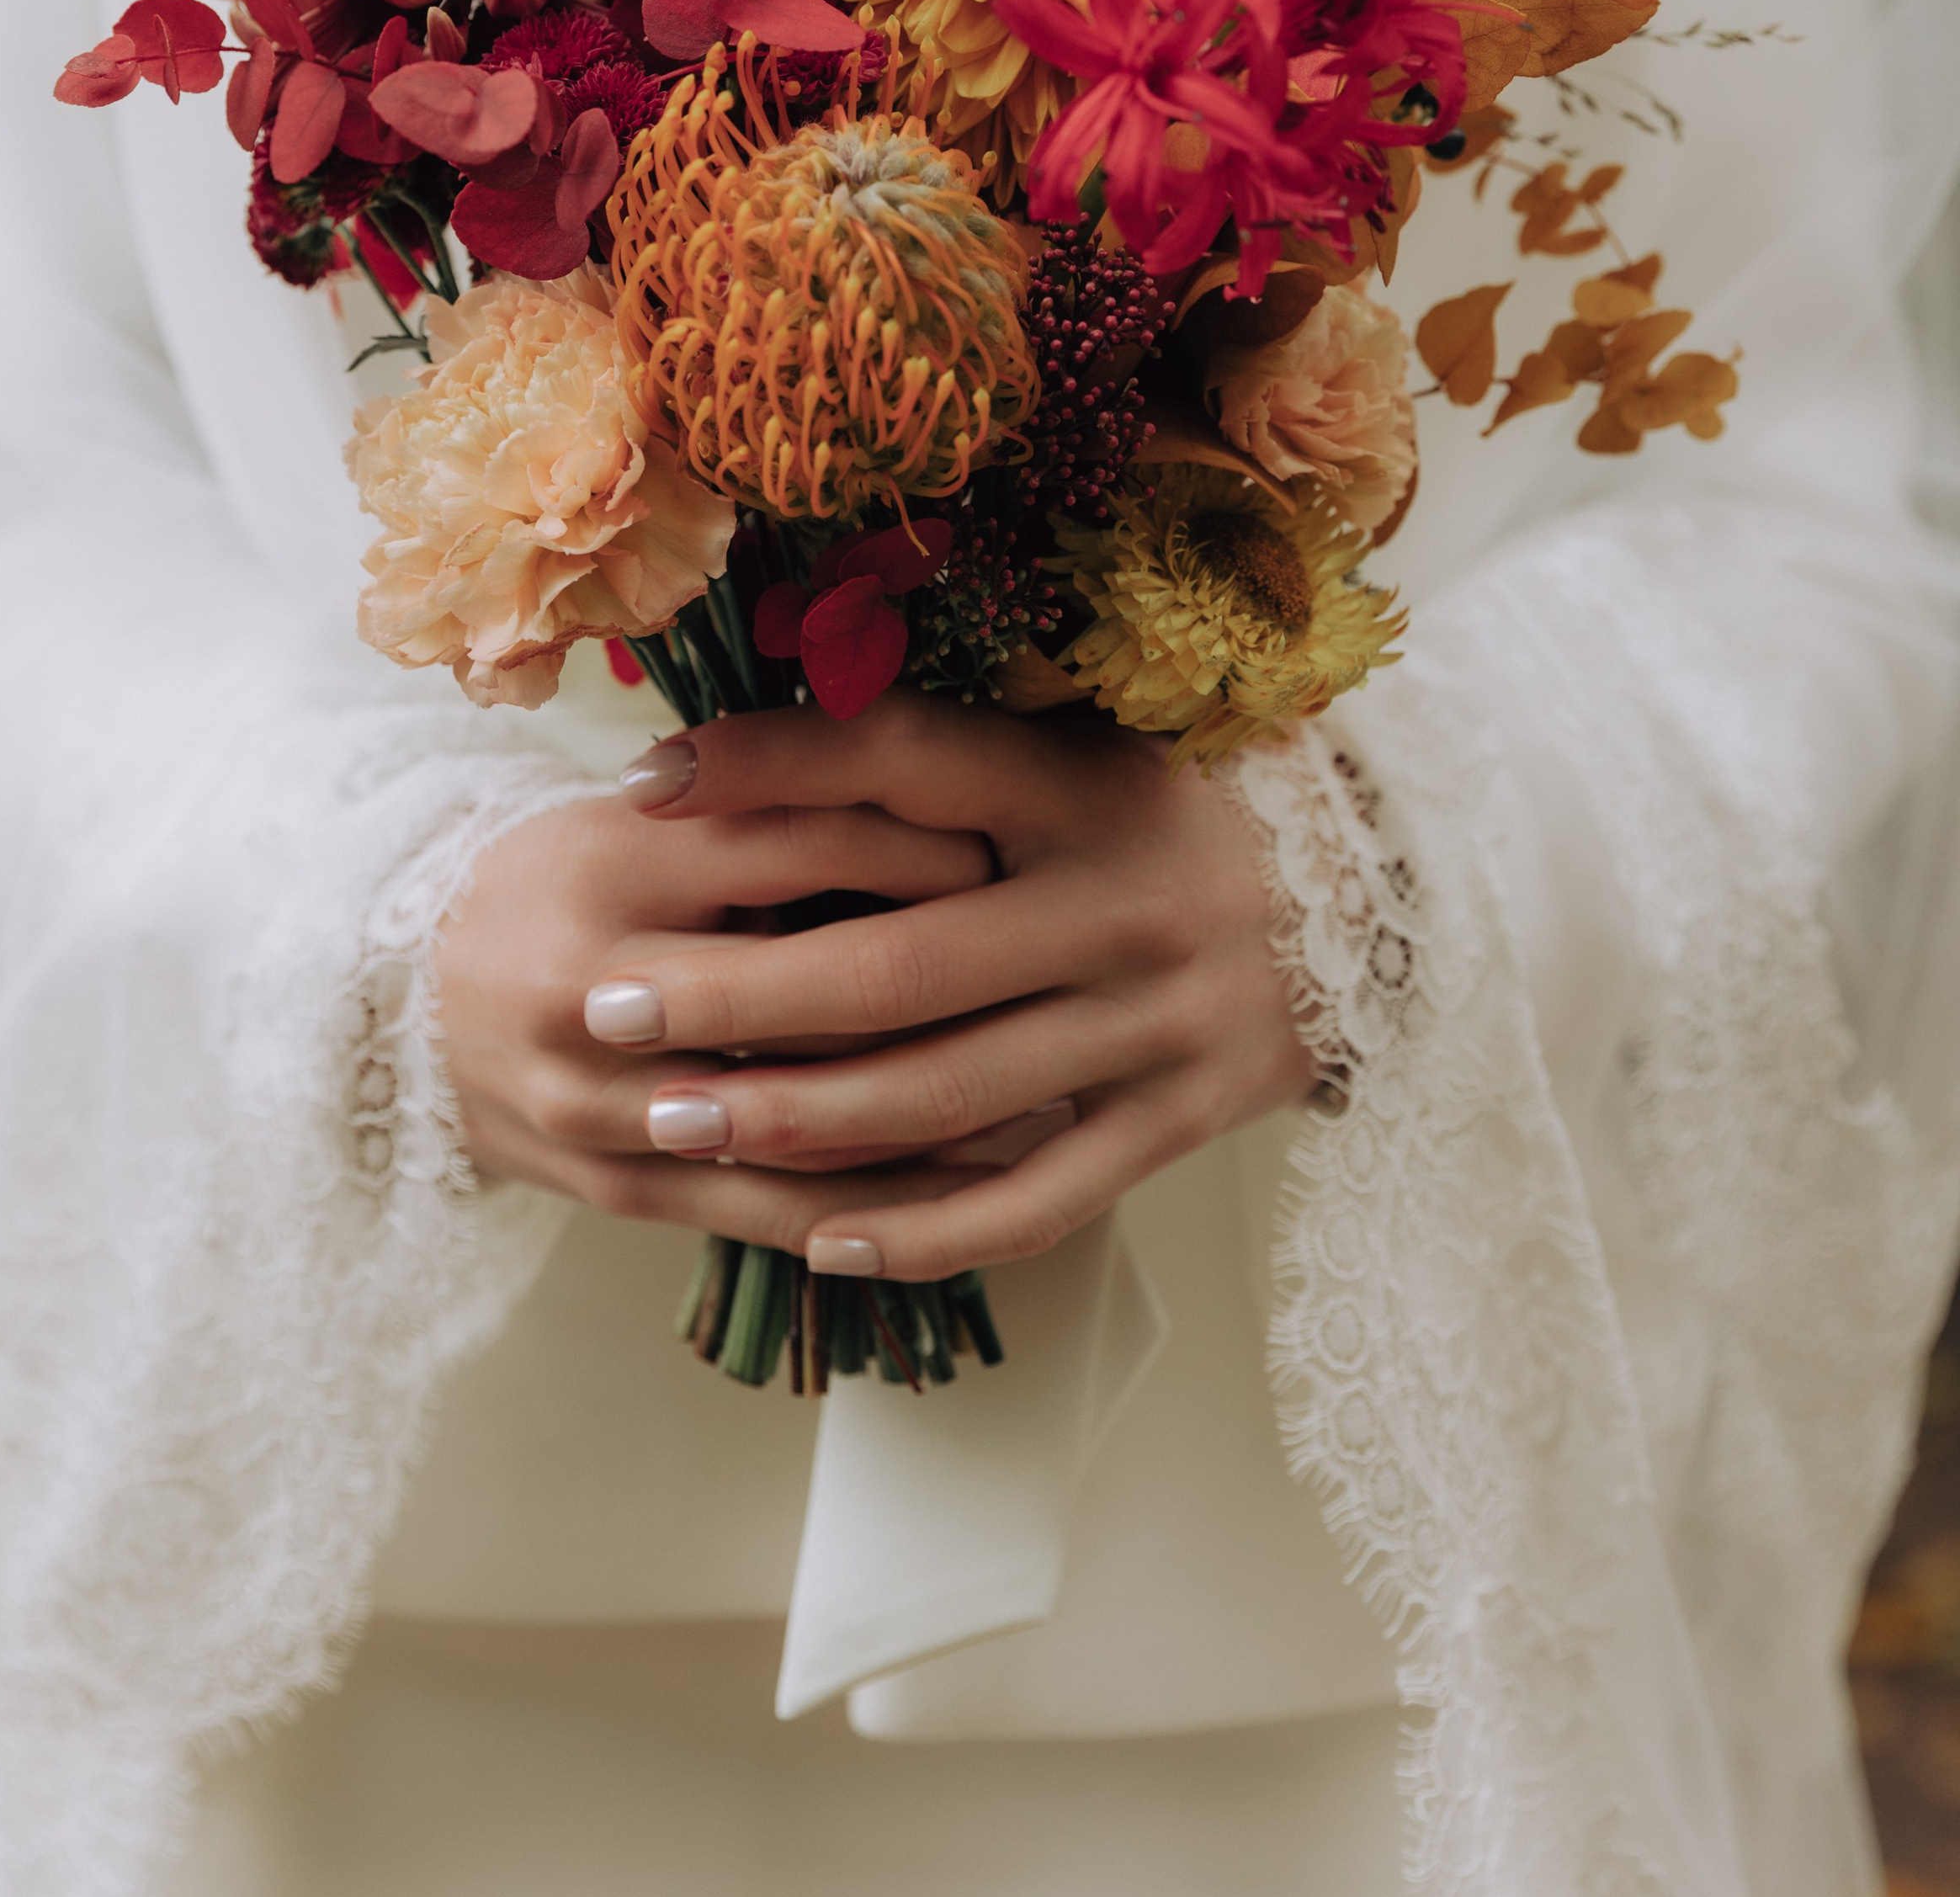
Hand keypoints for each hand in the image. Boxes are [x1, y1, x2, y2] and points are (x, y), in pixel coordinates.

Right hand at [435, 778, 997, 1250]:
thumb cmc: (561, 881)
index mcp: (613, 862)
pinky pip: (771, 1208)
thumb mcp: (643, 817)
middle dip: (943, 982)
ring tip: (1047, 1085)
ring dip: (932, 1108)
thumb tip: (943, 801)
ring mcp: (600, 1102)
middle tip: (1050, 969)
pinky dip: (879, 1202)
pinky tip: (971, 1186)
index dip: (915, 847)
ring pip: (800, 1115)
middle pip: (808, 991)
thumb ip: (766, 809)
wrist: (397, 1000)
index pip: (795, 845)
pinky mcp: (615, 1188)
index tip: (1011, 848)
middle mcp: (599, 984)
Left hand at [588, 693, 1314, 1282]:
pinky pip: (1040, 1197)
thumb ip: (921, 761)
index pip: (907, 762)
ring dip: (799, 1117)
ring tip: (672, 1120)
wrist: (1376, 897)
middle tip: (610, 1006)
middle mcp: (1122, 905)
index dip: (770, 765)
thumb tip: (715, 758)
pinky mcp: (1183, 1119)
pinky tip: (820, 1238)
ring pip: (951, 1094)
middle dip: (740, 991)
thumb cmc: (1167, 810)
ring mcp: (1159, 1023)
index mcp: (1084, 787)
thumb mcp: (1069, 749)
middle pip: (902, 964)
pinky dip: (927, 1229)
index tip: (639, 787)